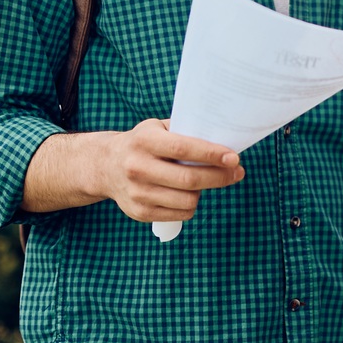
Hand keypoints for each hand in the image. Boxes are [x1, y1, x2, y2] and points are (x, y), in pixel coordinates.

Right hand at [92, 119, 243, 223]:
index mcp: (144, 141)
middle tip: (237, 172)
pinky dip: (191, 205)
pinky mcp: (139, 212)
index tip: (234, 157)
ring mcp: (137, 193)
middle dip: (220, 177)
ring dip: (205, 191)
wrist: (105, 166)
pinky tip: (189, 193)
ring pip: (188, 200)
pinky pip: (180, 214)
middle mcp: (138, 167)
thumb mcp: (156, 128)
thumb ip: (184, 131)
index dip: (212, 154)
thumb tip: (222, 139)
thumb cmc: (141, 144)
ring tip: (207, 180)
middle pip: (189, 179)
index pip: (183, 149)